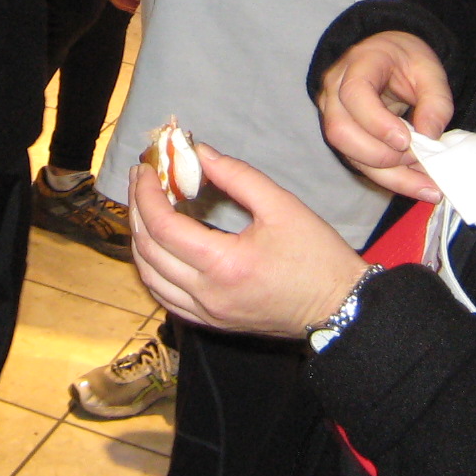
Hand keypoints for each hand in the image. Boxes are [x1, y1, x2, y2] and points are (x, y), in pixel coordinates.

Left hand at [129, 143, 370, 336]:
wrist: (339, 307)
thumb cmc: (316, 255)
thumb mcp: (282, 205)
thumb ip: (237, 176)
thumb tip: (199, 153)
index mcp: (224, 264)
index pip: (163, 227)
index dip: (146, 193)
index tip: (145, 168)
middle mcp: (207, 294)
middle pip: (148, 251)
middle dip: (136, 210)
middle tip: (140, 180)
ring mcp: (207, 313)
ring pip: (150, 278)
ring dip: (139, 241)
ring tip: (144, 209)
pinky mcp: (212, 323)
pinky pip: (165, 298)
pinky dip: (153, 270)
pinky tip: (157, 248)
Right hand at [315, 32, 450, 203]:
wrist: (389, 58)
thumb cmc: (406, 60)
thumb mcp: (429, 69)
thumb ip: (435, 100)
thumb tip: (429, 136)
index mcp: (357, 64)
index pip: (354, 94)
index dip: (376, 121)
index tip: (406, 140)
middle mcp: (335, 91)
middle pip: (341, 131)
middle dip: (380, 154)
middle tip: (420, 158)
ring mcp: (334, 116)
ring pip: (349, 154)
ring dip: (390, 175)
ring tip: (428, 185)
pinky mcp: (346, 139)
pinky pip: (362, 164)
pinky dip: (392, 179)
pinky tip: (419, 185)